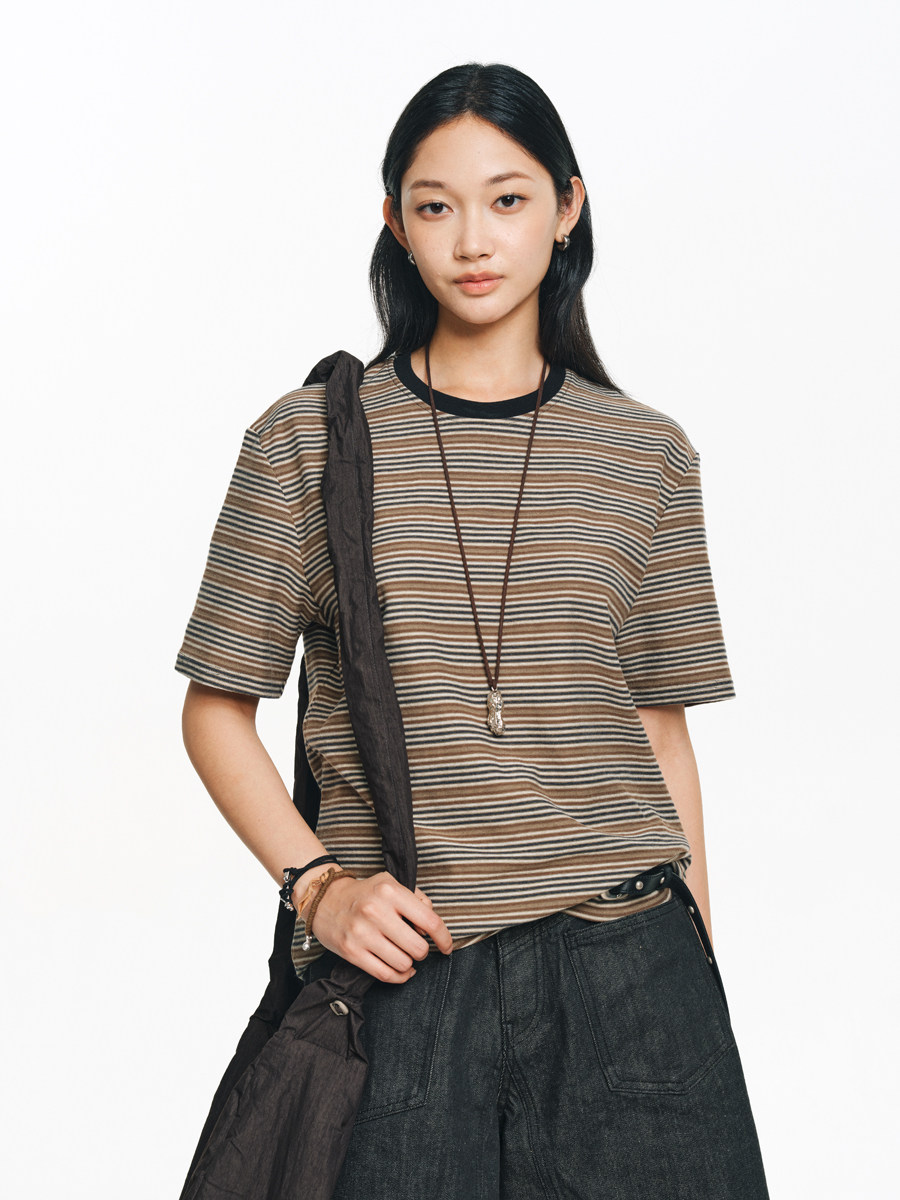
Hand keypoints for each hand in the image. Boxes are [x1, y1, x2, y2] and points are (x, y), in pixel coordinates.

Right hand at [306, 871, 453, 982]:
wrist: (324, 900)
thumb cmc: (365, 893)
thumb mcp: (391, 884)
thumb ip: (417, 900)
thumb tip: (430, 927)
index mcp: (390, 892)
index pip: (430, 921)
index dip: (444, 938)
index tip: (447, 946)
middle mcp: (376, 911)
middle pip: (418, 948)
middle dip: (422, 951)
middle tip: (416, 947)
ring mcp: (362, 933)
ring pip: (403, 964)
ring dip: (409, 964)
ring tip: (404, 955)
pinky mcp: (351, 952)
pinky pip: (385, 975)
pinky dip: (399, 977)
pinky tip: (401, 970)